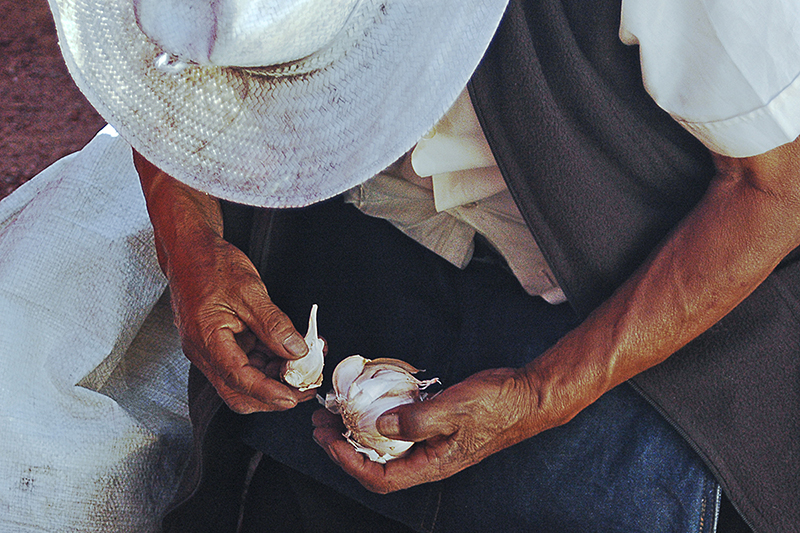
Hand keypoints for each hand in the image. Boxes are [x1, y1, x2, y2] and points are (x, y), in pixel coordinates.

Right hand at [133, 150, 315, 413]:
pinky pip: (243, 364)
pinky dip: (266, 364)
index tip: (293, 397)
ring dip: (273, 379)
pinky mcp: (218, 346)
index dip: (267, 392)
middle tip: (305, 388)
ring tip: (303, 367)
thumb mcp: (249, 289)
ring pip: (242, 381)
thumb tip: (297, 350)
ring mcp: (209, 351)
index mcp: (206, 339)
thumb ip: (273, 323)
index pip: (238, 378)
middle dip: (273, 396)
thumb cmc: (212, 264)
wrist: (189, 251)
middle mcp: (203, 352)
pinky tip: (288, 354)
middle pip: (238, 392)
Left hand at [313, 368, 551, 492]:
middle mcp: (428, 460)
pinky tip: (366, 403)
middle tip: (320, 423)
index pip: (380, 478)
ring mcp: (431, 444)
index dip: (349, 463)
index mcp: (432, 465)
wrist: (526, 396)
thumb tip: (379, 427)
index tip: (329, 440)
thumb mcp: (456, 409)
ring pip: (383, 447)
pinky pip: (397, 429)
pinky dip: (376, 419)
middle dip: (342, 447)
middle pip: (375, 464)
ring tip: (333, 413)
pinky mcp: (433, 427)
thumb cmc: (498, 406)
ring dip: (354, 432)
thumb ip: (417, 420)